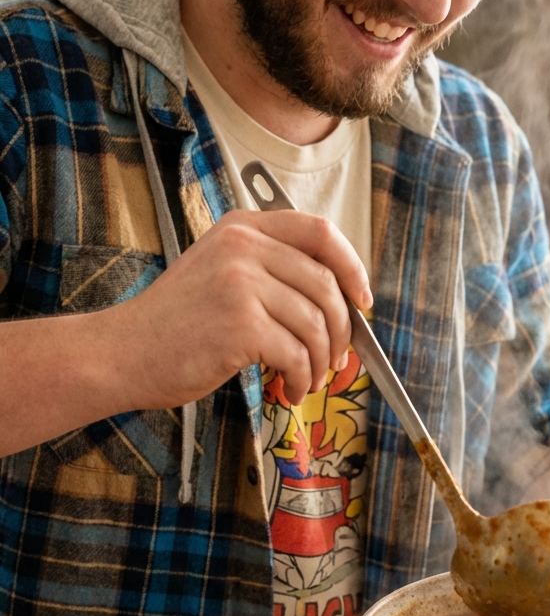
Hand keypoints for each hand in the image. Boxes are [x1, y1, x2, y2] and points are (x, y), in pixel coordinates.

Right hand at [112, 209, 371, 409]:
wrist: (122, 352)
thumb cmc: (175, 323)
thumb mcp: (220, 272)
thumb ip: (271, 270)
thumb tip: (340, 300)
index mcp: (242, 227)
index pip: (320, 231)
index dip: (352, 266)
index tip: (362, 299)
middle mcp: (244, 246)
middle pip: (327, 283)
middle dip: (343, 329)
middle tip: (337, 357)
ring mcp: (242, 283)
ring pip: (317, 324)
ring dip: (322, 361)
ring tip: (309, 379)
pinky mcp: (240, 324)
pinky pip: (297, 354)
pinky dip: (302, 378)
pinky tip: (290, 388)